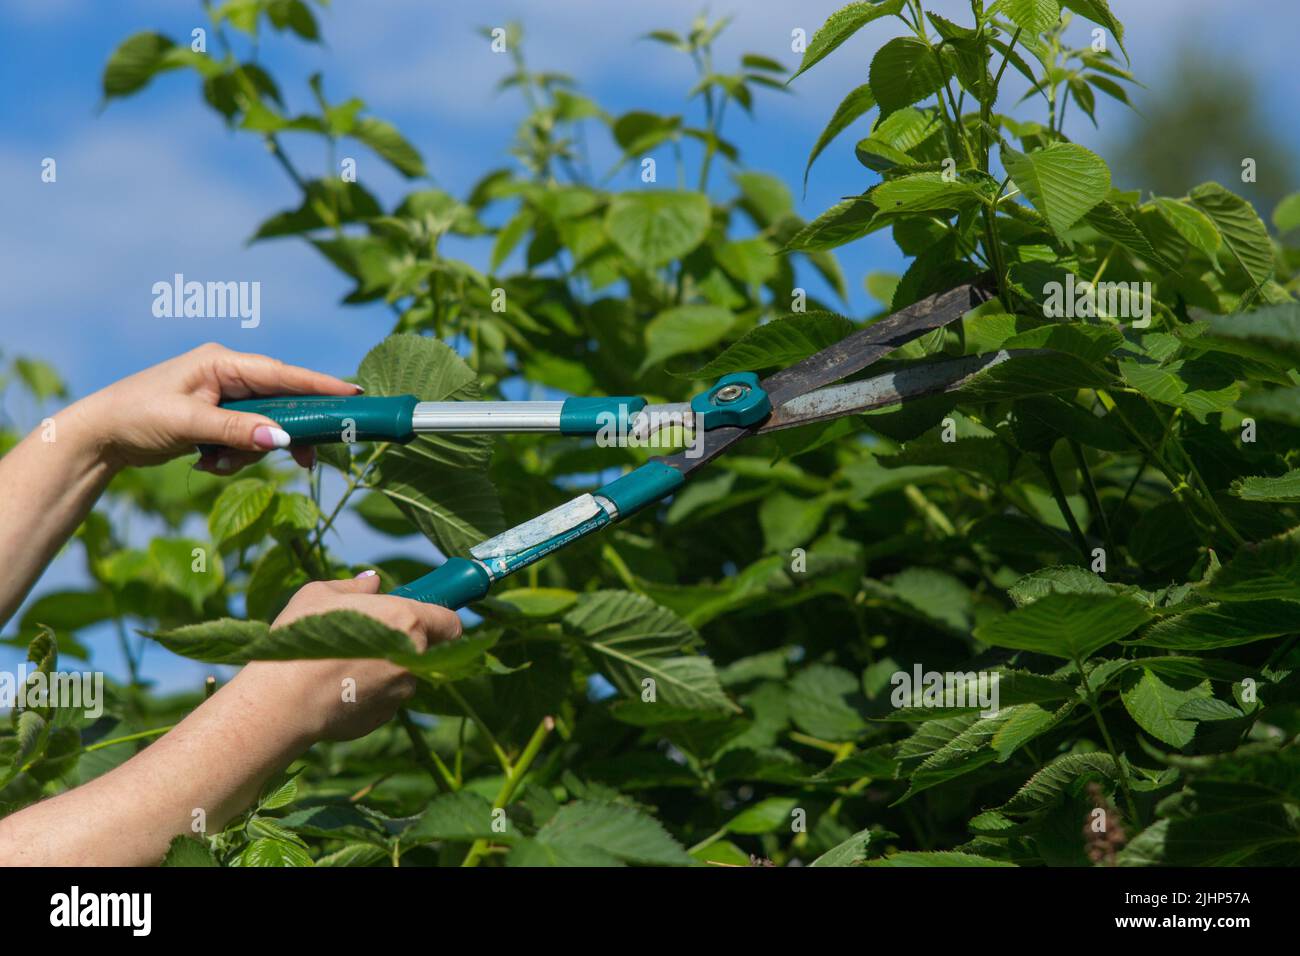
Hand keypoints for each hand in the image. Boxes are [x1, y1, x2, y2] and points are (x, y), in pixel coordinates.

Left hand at [68, 341, 359, 472]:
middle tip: (307, 460)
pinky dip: (233, 457)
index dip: (320, 385)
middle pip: (281, 404)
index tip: (354, 394)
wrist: (99, 435)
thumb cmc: (136, 416)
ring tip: (212, 464)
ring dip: (246, 453)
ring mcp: (224, 396)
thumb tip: (282, 439)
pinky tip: (205, 463)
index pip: (282, 373)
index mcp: (222, 362)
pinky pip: (246, 439)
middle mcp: (228, 374)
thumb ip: (237, 430)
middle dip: (283, 435)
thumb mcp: (187, 423)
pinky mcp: (218, 418)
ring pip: (264, 428)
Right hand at [246, 572, 462, 742]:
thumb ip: (355, 587)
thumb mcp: (320, 595)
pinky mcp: (385, 716)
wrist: (283, 701)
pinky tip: (337, 688)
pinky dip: (369, 692)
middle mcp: (414, 657)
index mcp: (407, 620)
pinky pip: (385, 698)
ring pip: (404, 675)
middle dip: (407, 641)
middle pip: (427, 648)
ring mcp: (402, 691)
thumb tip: (375, 583)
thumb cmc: (302, 639)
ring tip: (342, 665)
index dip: (439, 619)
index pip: (450, 622)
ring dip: (385, 668)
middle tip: (373, 637)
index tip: (423, 617)